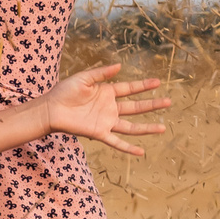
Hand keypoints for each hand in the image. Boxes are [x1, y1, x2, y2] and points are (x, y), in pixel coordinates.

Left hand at [38, 63, 169, 156]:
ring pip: (131, 126)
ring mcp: (106, 122)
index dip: (144, 86)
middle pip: (136, 107)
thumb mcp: (84, 78)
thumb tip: (120, 67)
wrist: (51, 109)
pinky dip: (128, 148)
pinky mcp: (99, 133)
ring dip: (147, 128)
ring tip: (163, 128)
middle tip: (168, 101)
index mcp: (107, 92)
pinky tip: (141, 152)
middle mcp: (110, 108)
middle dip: (152, 104)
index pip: (130, 89)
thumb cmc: (64, 92)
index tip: (159, 82)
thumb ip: (101, 73)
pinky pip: (116, 142)